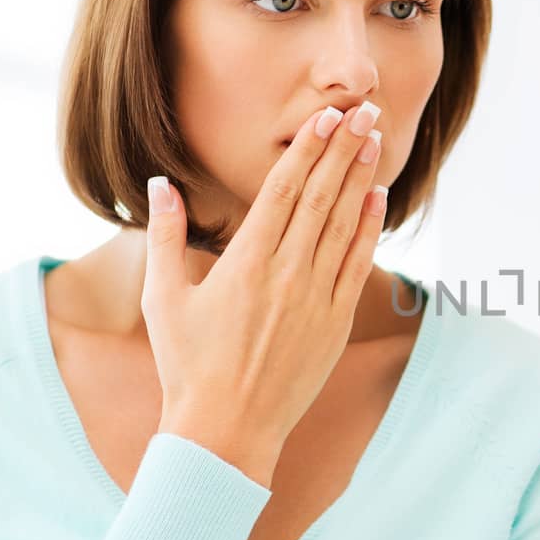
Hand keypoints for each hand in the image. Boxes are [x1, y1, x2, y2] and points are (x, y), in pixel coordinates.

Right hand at [142, 101, 386, 485]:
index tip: (326, 116)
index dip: (307, 149)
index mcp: (244, 262)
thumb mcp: (163, 298)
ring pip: (344, 224)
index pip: (283, 190)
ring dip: (360, 178)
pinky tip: (377, 197)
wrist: (226, 430)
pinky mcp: (335, 322)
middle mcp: (286, 273)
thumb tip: (161, 183)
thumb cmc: (187, 365)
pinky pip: (358, 264)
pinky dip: (369, 227)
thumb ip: (166, 235)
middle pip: (321, 196)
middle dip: (344, 149)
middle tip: (366, 109)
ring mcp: (316, 297)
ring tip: (375, 139)